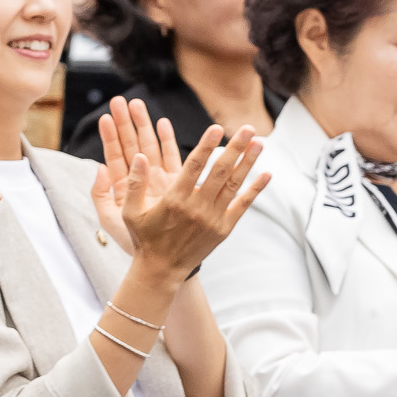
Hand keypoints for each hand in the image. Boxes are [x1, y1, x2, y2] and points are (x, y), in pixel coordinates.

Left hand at [92, 100, 186, 249]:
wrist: (160, 256)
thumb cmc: (133, 240)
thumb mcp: (110, 219)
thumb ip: (101, 194)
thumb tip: (98, 167)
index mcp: (121, 185)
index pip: (114, 155)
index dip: (110, 136)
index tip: (105, 116)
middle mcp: (139, 178)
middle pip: (131, 144)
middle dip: (126, 123)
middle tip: (121, 100)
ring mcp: (158, 178)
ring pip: (150, 146)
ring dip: (145, 126)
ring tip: (138, 104)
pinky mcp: (176, 183)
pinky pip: (171, 157)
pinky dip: (167, 141)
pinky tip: (163, 124)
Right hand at [117, 121, 269, 281]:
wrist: (162, 268)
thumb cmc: (144, 237)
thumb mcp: (130, 212)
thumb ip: (135, 183)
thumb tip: (139, 156)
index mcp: (174, 199)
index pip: (193, 166)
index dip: (206, 145)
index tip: (216, 128)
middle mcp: (197, 207)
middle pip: (220, 171)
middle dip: (235, 148)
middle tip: (248, 129)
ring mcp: (213, 218)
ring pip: (234, 185)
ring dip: (248, 163)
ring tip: (259, 144)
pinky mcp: (224, 228)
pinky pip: (243, 205)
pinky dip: (255, 190)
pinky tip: (266, 175)